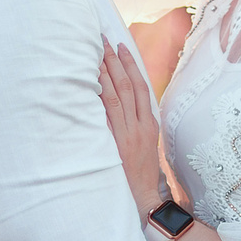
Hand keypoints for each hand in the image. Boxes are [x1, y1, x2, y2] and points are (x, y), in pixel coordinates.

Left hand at [96, 42, 163, 213]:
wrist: (144, 199)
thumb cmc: (142, 174)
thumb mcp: (145, 144)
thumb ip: (136, 123)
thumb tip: (121, 103)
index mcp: (149, 124)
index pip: (141, 86)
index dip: (131, 65)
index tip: (121, 47)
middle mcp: (140, 125)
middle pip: (128, 85)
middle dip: (115, 61)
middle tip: (102, 41)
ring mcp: (128, 134)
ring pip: (117, 96)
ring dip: (106, 72)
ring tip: (96, 53)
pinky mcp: (117, 144)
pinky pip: (108, 115)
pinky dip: (100, 96)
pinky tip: (90, 82)